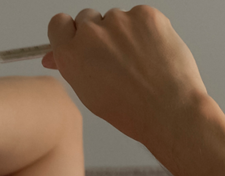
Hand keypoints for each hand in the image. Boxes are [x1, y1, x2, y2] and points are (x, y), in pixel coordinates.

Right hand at [42, 5, 208, 145]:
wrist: (169, 111)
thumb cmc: (133, 111)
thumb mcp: (90, 94)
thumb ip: (72, 66)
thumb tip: (56, 55)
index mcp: (71, 54)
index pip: (59, 24)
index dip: (71, 32)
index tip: (81, 39)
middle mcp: (91, 33)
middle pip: (88, 18)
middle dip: (100, 34)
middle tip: (118, 59)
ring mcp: (119, 21)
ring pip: (117, 19)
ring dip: (126, 33)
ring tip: (141, 63)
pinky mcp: (145, 15)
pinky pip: (141, 17)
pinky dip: (148, 31)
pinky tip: (154, 54)